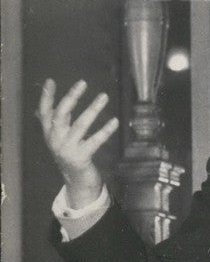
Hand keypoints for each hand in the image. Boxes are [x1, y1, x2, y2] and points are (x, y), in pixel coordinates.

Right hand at [36, 79, 118, 208]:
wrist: (76, 181)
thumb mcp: (59, 138)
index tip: (51, 81)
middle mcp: (55, 140)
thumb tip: (42, 104)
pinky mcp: (81, 157)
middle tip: (83, 82)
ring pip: (81, 124)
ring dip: (93, 109)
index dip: (46, 97)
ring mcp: (68, 149)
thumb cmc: (70, 154)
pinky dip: (105, 130)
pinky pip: (95, 141)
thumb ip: (55, 122)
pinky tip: (115, 121)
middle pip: (61, 114)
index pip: (44, 112)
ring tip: (104, 97)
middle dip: (71, 97)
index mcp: (49, 133)